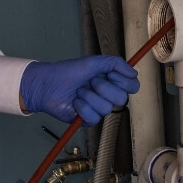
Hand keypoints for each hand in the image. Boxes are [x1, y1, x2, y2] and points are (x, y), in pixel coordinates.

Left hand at [19, 55, 139, 124]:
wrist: (48, 84)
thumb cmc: (69, 72)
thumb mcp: (94, 62)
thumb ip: (116, 63)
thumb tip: (134, 73)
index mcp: (112, 82)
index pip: (133, 86)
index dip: (123, 81)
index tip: (110, 74)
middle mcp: (108, 96)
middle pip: (122, 98)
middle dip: (103, 87)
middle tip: (90, 81)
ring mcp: (98, 109)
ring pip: (106, 108)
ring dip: (89, 96)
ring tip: (78, 91)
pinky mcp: (88, 120)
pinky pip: (93, 117)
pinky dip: (82, 107)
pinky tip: (75, 102)